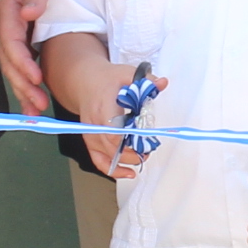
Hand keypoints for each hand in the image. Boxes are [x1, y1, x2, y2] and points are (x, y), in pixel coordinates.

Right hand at [0, 0, 55, 114]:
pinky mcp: (23, 44)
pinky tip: (34, 105)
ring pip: (14, 70)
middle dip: (22, 85)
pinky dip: (27, 86)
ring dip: (23, 91)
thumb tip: (30, 12)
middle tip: (38, 104)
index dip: (22, 62)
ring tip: (36, 111)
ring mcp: (14, 38)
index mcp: (8, 13)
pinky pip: (22, 68)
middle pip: (9, 63)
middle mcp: (7, 29)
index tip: (37, 77)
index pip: (11, 42)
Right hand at [79, 66, 166, 181]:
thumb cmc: (107, 80)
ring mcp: (91, 135)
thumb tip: (162, 83)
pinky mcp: (90, 142)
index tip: (146, 139)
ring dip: (129, 160)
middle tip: (150, 148)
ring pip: (109, 156)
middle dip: (134, 151)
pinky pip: (99, 161)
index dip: (130, 139)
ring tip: (144, 155)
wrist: (85, 83)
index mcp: (103, 107)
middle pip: (114, 147)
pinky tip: (129, 173)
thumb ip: (145, 80)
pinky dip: (113, 170)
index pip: (113, 130)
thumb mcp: (127, 74)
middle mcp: (95, 124)